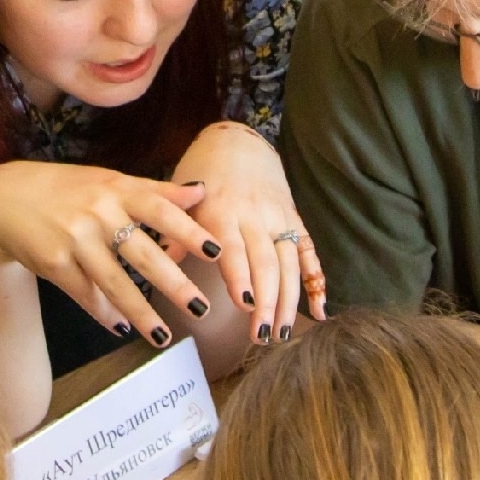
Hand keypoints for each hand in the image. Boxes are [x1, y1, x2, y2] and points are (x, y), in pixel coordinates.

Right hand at [0, 161, 217, 345]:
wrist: (6, 199)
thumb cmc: (68, 190)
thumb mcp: (111, 180)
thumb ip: (157, 190)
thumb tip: (203, 190)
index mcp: (117, 189)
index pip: (161, 209)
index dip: (189, 230)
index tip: (217, 251)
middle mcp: (98, 212)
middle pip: (142, 253)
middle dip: (173, 283)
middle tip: (200, 307)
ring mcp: (75, 238)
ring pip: (114, 282)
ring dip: (140, 313)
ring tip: (163, 337)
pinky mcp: (54, 261)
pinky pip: (85, 293)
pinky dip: (104, 313)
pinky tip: (122, 329)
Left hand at [171, 122, 323, 344]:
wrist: (238, 143)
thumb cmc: (203, 174)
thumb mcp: (182, 196)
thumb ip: (175, 231)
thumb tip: (160, 262)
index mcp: (223, 211)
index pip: (234, 248)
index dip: (241, 276)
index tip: (245, 304)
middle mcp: (254, 216)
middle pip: (266, 262)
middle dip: (267, 300)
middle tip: (262, 336)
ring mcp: (278, 219)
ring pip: (289, 263)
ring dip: (289, 300)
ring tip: (282, 333)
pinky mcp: (294, 221)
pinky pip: (309, 252)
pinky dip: (317, 281)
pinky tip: (318, 311)